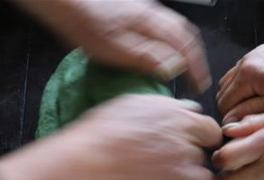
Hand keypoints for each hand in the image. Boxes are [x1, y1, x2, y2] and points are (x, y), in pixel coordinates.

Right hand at [0, 95, 221, 179]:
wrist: (88, 167)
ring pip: (204, 179)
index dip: (200, 137)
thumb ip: (166, 107)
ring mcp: (184, 175)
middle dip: (188, 158)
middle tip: (165, 162)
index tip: (190, 143)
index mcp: (179, 120)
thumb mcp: (133, 104)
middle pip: (203, 155)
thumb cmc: (102, 133)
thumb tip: (186, 110)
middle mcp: (187, 146)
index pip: (211, 130)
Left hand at [15, 0, 210, 91]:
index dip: (196, 69)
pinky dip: (171, 38)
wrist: (64, 0)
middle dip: (195, 57)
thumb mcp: (117, 49)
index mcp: (152, 25)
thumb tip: (175, 68)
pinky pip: (162, 23)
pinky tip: (162, 47)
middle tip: (197, 76)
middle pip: (185, 34)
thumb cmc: (85, 25)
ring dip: (185, 46)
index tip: (199, 86)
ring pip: (175, 26)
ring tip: (185, 63)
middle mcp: (153, 13)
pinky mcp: (132, 7)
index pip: (186, 48)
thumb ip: (148, 57)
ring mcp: (143, 8)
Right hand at [216, 2, 263, 122]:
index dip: (231, 119)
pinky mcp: (256, 54)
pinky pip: (239, 73)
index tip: (243, 127)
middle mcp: (242, 64)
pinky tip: (259, 92)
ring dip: (235, 96)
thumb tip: (229, 122)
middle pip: (222, 93)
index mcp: (247, 76)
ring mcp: (248, 56)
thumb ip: (250, 112)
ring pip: (228, 82)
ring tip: (254, 105)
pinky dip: (242, 85)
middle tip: (249, 118)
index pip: (224, 104)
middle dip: (231, 108)